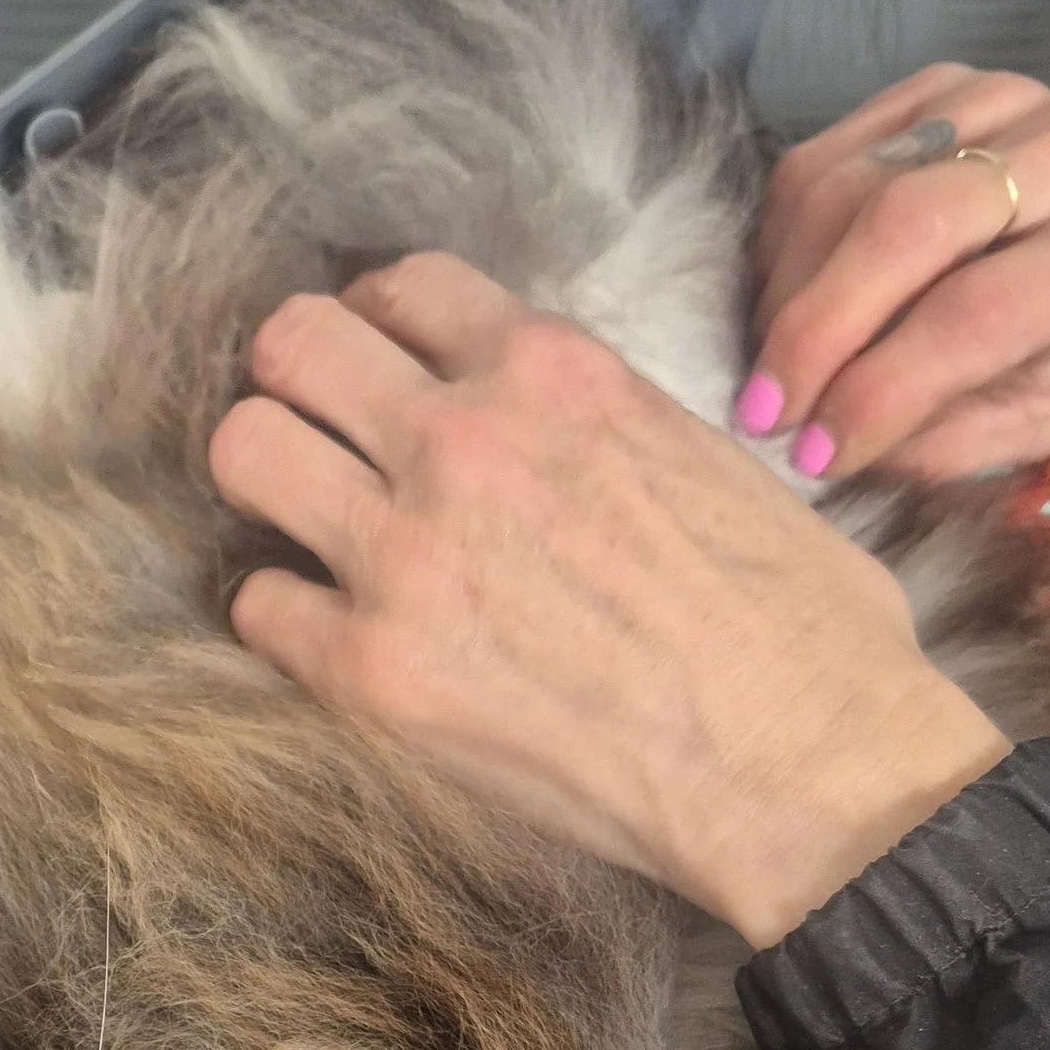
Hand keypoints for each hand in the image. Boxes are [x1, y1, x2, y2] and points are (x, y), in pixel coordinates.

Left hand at [208, 254, 1008, 947]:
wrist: (807, 763)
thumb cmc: (792, 622)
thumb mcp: (695, 447)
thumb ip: (581, 413)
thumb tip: (534, 426)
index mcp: (552, 371)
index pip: (399, 286)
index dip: (380, 330)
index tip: (386, 376)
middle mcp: (462, 440)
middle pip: (288, 344)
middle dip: (295, 384)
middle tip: (324, 443)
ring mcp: (403, 551)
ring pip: (242, 450)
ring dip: (267, 484)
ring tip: (309, 529)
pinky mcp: (370, 669)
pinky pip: (255, 605)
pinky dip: (282, 619)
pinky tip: (333, 637)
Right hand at [743, 61, 1049, 482]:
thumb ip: (956, 437)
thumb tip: (834, 449)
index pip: (974, 314)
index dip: (878, 389)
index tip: (813, 452)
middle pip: (901, 226)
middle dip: (812, 329)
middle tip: (760, 411)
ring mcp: (999, 99)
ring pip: (845, 187)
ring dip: (784, 290)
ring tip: (774, 364)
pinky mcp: (938, 81)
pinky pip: (821, 157)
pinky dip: (782, 239)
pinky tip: (785, 297)